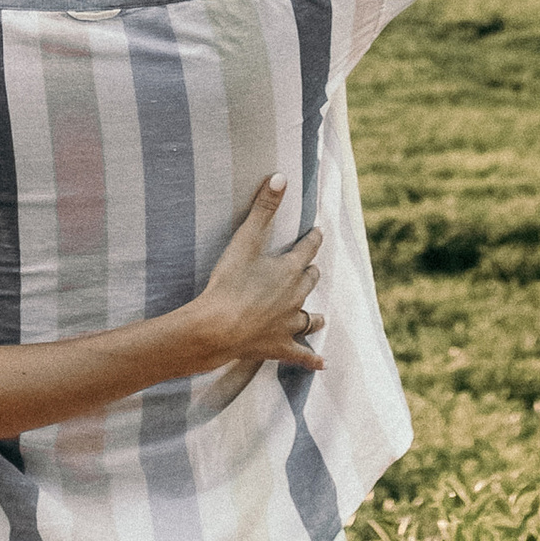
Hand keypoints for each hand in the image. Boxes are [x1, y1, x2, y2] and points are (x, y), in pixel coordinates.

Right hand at [187, 176, 322, 372]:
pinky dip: (312, 360)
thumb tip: (280, 177)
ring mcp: (289, 324)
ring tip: (320, 317)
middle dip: (310, 273)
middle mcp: (295, 297)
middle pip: (309, 281)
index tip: (317, 232)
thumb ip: (263, 208)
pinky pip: (301, 355)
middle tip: (310, 268)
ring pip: (309, 319)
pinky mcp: (279, 347)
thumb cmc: (229, 282)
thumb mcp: (244, 240)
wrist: (218, 327)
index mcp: (289, 270)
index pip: (307, 249)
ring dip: (314, 316)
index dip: (312, 239)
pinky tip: (321, 364)